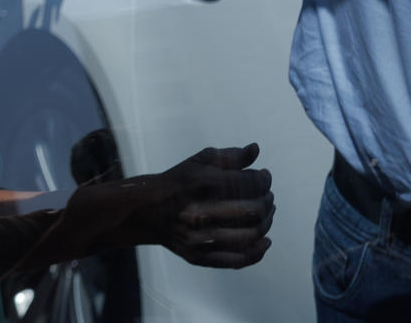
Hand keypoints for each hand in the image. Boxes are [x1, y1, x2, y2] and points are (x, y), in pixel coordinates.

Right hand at [0, 144, 274, 271]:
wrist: (142, 212)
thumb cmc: (176, 181)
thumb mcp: (200, 161)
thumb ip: (230, 156)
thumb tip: (256, 150)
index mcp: (203, 184)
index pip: (250, 184)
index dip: (264, 180)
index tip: (264, 177)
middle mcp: (201, 213)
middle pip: (253, 211)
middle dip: (267, 201)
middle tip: (268, 196)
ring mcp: (199, 239)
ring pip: (249, 236)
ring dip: (265, 224)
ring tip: (266, 213)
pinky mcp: (198, 257)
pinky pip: (236, 260)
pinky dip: (256, 252)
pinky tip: (265, 241)